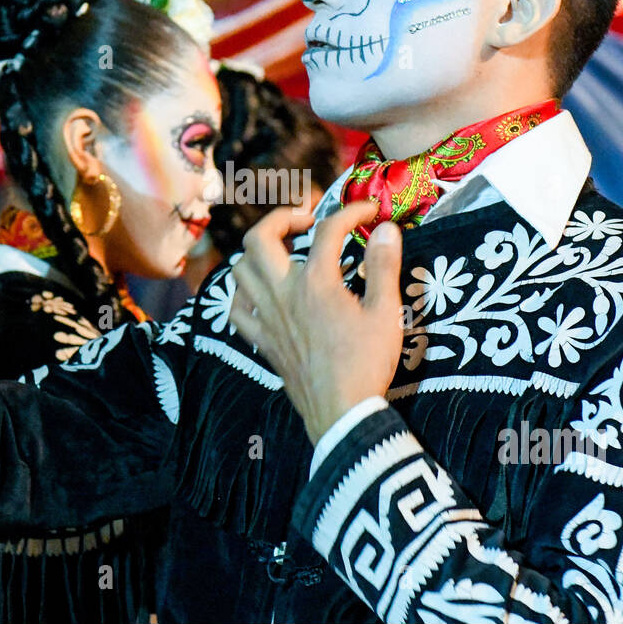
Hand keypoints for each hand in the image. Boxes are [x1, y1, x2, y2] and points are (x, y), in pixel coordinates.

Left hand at [229, 201, 403, 444]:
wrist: (342, 412)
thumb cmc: (367, 363)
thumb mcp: (385, 313)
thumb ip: (383, 266)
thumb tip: (386, 229)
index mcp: (316, 282)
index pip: (329, 229)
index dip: (351, 212)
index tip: (369, 211)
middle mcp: (283, 293)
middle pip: (259, 238)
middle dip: (281, 218)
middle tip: (306, 221)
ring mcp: (266, 317)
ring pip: (239, 269)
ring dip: (257, 252)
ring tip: (283, 252)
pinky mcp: (261, 340)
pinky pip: (236, 308)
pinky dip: (244, 293)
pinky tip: (262, 293)